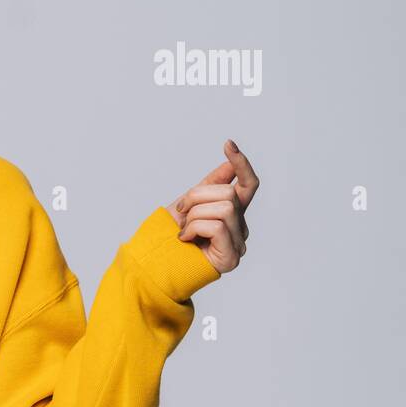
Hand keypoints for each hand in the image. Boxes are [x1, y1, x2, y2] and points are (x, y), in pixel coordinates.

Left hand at [165, 139, 259, 274]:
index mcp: (233, 211)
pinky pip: (217, 226)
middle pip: (229, 193)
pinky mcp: (231, 257)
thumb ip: (211, 186)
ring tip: (184, 229)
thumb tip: (229, 163)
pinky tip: (185, 239)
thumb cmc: (173, 235)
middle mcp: (241, 227)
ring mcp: (239, 243)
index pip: (248, 184)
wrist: (156, 262)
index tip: (228, 144)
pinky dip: (194, 229)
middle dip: (197, 197)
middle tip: (182, 212)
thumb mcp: (190, 204)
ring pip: (224, 208)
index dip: (241, 164)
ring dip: (195, 215)